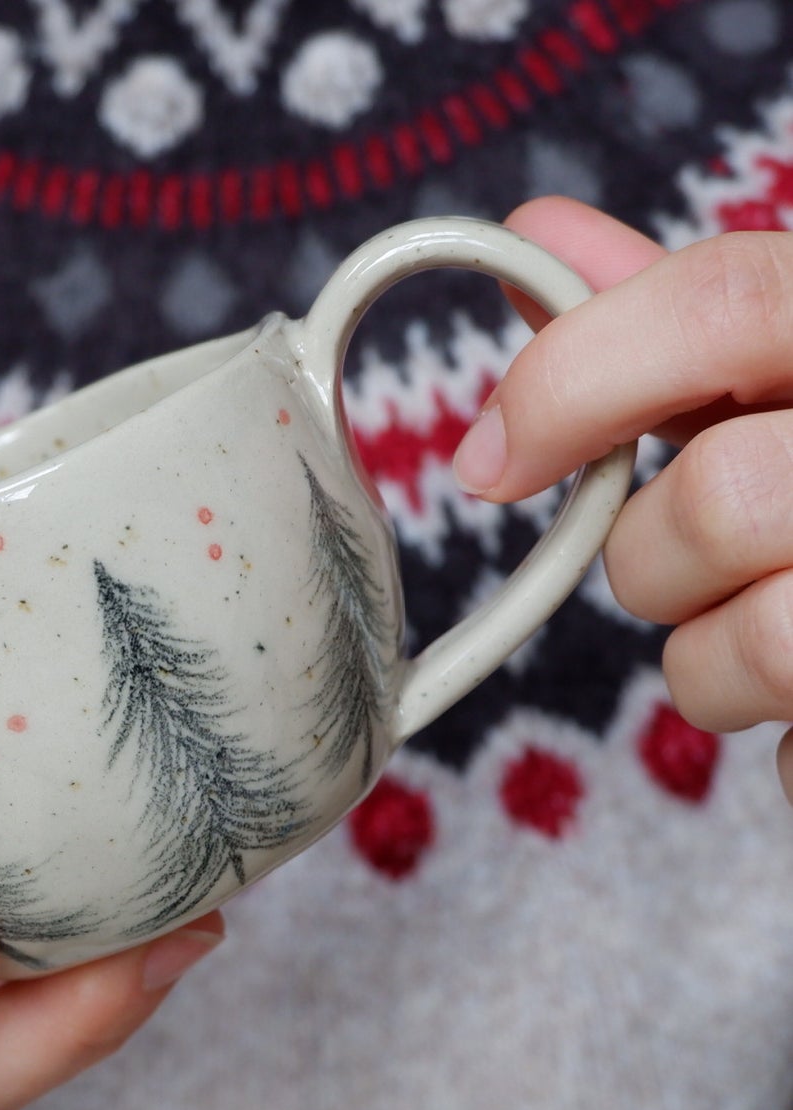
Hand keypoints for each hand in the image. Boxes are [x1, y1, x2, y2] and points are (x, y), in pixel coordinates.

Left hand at [453, 197, 792, 804]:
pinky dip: (767, 725)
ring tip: (767, 623)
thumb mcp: (789, 368)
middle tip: (685, 559)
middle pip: (717, 498)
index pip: (725, 303)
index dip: (573, 379)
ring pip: (749, 643)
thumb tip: (531, 239)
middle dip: (651, 554)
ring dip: (706, 656)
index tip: (490, 461)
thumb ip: (673, 316)